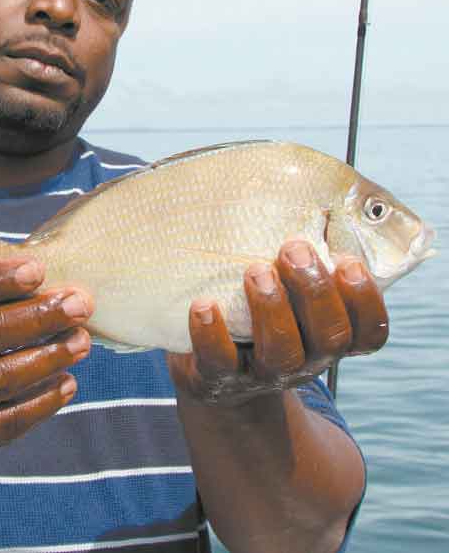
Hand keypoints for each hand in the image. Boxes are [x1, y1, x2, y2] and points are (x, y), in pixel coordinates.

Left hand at [168, 239, 388, 405]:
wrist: (213, 377)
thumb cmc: (257, 313)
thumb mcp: (288, 292)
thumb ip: (305, 258)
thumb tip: (318, 194)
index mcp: (328, 337)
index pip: (369, 331)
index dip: (365, 299)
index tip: (348, 261)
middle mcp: (305, 359)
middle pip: (329, 336)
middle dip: (315, 289)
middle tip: (293, 249)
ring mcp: (262, 372)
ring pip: (282, 351)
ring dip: (271, 307)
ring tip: (254, 270)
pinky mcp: (217, 377)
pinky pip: (218, 361)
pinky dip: (211, 333)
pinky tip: (203, 304)